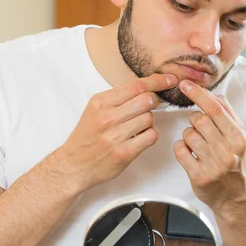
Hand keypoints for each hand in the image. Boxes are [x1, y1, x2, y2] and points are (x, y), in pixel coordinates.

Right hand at [58, 73, 177, 190]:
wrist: (74, 165)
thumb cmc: (87, 137)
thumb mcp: (95, 110)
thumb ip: (118, 98)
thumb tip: (148, 87)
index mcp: (100, 102)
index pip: (136, 85)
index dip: (158, 81)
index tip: (170, 79)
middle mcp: (107, 117)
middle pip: (146, 100)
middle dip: (153, 102)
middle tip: (147, 108)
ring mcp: (115, 136)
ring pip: (150, 118)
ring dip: (148, 122)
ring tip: (135, 128)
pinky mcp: (124, 153)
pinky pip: (151, 136)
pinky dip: (149, 136)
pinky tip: (138, 138)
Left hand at [173, 79, 245, 211]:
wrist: (237, 197)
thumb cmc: (236, 163)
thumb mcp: (240, 138)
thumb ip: (228, 115)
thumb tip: (214, 94)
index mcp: (238, 138)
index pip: (215, 109)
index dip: (198, 94)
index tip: (185, 84)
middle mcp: (227, 151)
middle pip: (199, 120)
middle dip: (195, 120)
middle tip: (200, 129)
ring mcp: (212, 165)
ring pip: (188, 134)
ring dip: (189, 136)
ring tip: (198, 145)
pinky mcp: (198, 176)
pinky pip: (180, 150)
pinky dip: (181, 148)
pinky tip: (190, 154)